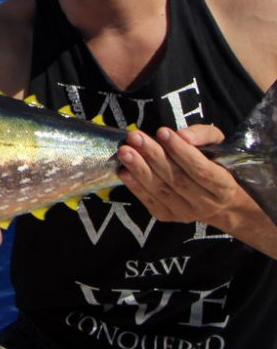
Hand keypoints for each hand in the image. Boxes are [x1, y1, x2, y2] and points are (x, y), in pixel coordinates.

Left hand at [118, 124, 235, 224]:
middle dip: (153, 156)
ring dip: (140, 169)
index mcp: (223, 187)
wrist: (218, 202)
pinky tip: (124, 171)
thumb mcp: (218, 145)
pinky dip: (135, 186)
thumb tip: (183, 136)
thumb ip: (204, 136)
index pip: (201, 169)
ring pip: (161, 190)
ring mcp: (185, 213)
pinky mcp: (168, 216)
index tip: (162, 131)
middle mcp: (206, 204)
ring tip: (125, 151)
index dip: (181, 151)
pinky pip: (150, 201)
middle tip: (135, 137)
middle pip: (177, 179)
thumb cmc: (215, 165)